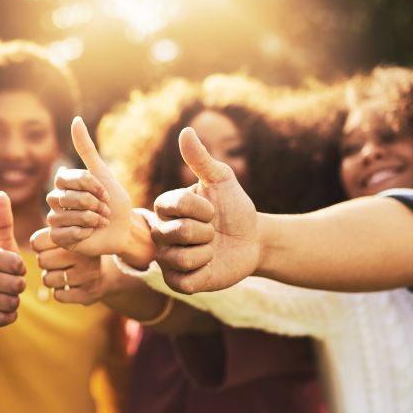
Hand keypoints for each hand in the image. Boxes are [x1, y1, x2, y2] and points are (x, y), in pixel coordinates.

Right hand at [0, 192, 24, 327]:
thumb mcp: (1, 244)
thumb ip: (3, 221)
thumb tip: (0, 193)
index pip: (14, 263)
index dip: (20, 268)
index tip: (16, 268)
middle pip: (12, 285)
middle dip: (19, 286)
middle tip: (15, 284)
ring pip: (7, 302)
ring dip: (14, 301)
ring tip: (8, 295)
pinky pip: (0, 319)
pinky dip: (8, 315)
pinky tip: (4, 308)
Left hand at [30, 227, 105, 304]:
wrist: (108, 275)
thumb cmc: (77, 254)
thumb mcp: (66, 239)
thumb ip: (47, 237)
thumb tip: (35, 244)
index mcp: (76, 236)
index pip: (37, 242)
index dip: (40, 247)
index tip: (50, 248)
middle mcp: (84, 254)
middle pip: (42, 260)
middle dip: (46, 263)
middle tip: (58, 262)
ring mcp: (87, 275)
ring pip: (48, 279)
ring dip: (52, 278)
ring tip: (64, 273)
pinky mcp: (88, 294)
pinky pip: (58, 295)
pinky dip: (60, 292)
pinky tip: (71, 286)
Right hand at [46, 117, 129, 256]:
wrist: (124, 230)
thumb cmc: (114, 202)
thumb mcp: (103, 174)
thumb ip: (86, 149)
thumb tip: (75, 119)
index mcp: (64, 183)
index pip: (69, 178)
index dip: (92, 186)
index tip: (105, 192)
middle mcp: (56, 199)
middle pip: (69, 197)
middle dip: (94, 204)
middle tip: (104, 210)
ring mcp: (55, 219)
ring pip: (66, 215)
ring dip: (92, 219)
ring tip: (100, 221)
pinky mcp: (58, 237)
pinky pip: (65, 233)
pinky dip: (84, 233)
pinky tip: (90, 234)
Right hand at [153, 127, 258, 293]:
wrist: (252, 241)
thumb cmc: (234, 209)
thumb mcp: (222, 180)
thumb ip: (201, 159)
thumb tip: (186, 131)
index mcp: (165, 207)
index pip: (174, 205)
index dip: (202, 208)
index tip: (213, 210)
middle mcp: (160, 233)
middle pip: (178, 232)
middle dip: (206, 231)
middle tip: (212, 232)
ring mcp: (167, 259)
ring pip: (181, 257)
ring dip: (207, 253)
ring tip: (211, 249)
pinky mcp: (177, 282)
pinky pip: (184, 280)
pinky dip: (203, 272)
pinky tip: (208, 266)